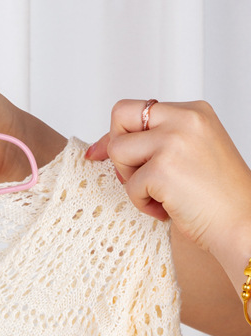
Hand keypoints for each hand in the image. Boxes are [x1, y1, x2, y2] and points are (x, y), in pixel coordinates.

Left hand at [85, 100, 250, 284]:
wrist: (244, 226)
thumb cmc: (217, 197)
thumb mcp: (186, 152)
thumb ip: (151, 140)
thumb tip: (98, 148)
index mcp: (193, 112)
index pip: (135, 109)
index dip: (116, 132)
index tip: (101, 152)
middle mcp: (185, 119)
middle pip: (119, 116)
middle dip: (118, 149)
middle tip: (139, 174)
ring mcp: (174, 142)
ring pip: (117, 150)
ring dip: (130, 178)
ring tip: (159, 193)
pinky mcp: (163, 168)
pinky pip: (129, 184)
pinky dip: (142, 202)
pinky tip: (168, 208)